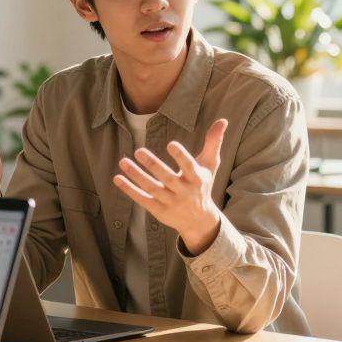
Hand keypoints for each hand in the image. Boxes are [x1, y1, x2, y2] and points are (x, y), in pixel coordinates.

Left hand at [113, 119, 227, 254]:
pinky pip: (142, 199)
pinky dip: (129, 190)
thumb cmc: (203, 185)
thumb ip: (214, 142)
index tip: (170, 144)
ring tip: (123, 161)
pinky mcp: (158, 211)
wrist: (199, 220)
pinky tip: (118, 178)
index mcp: (197, 179)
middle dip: (153, 165)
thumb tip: (223, 120)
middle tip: (139, 150)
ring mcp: (170, 202)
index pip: (189, 166)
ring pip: (152, 189)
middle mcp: (184, 192)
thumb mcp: (210, 165)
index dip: (180, 156)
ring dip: (136, 176)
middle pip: (167, 178)